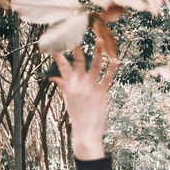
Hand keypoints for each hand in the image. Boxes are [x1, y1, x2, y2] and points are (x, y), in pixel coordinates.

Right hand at [49, 44, 116, 159]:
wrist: (86, 132)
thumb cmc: (77, 116)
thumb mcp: (67, 100)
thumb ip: (62, 86)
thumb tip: (53, 77)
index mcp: (69, 86)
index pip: (63, 67)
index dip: (60, 55)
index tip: (58, 43)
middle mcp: (79, 85)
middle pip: (78, 63)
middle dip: (78, 49)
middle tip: (79, 36)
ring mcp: (90, 88)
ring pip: (94, 66)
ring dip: (98, 52)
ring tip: (100, 40)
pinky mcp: (101, 93)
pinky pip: (107, 79)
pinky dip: (112, 69)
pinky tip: (115, 60)